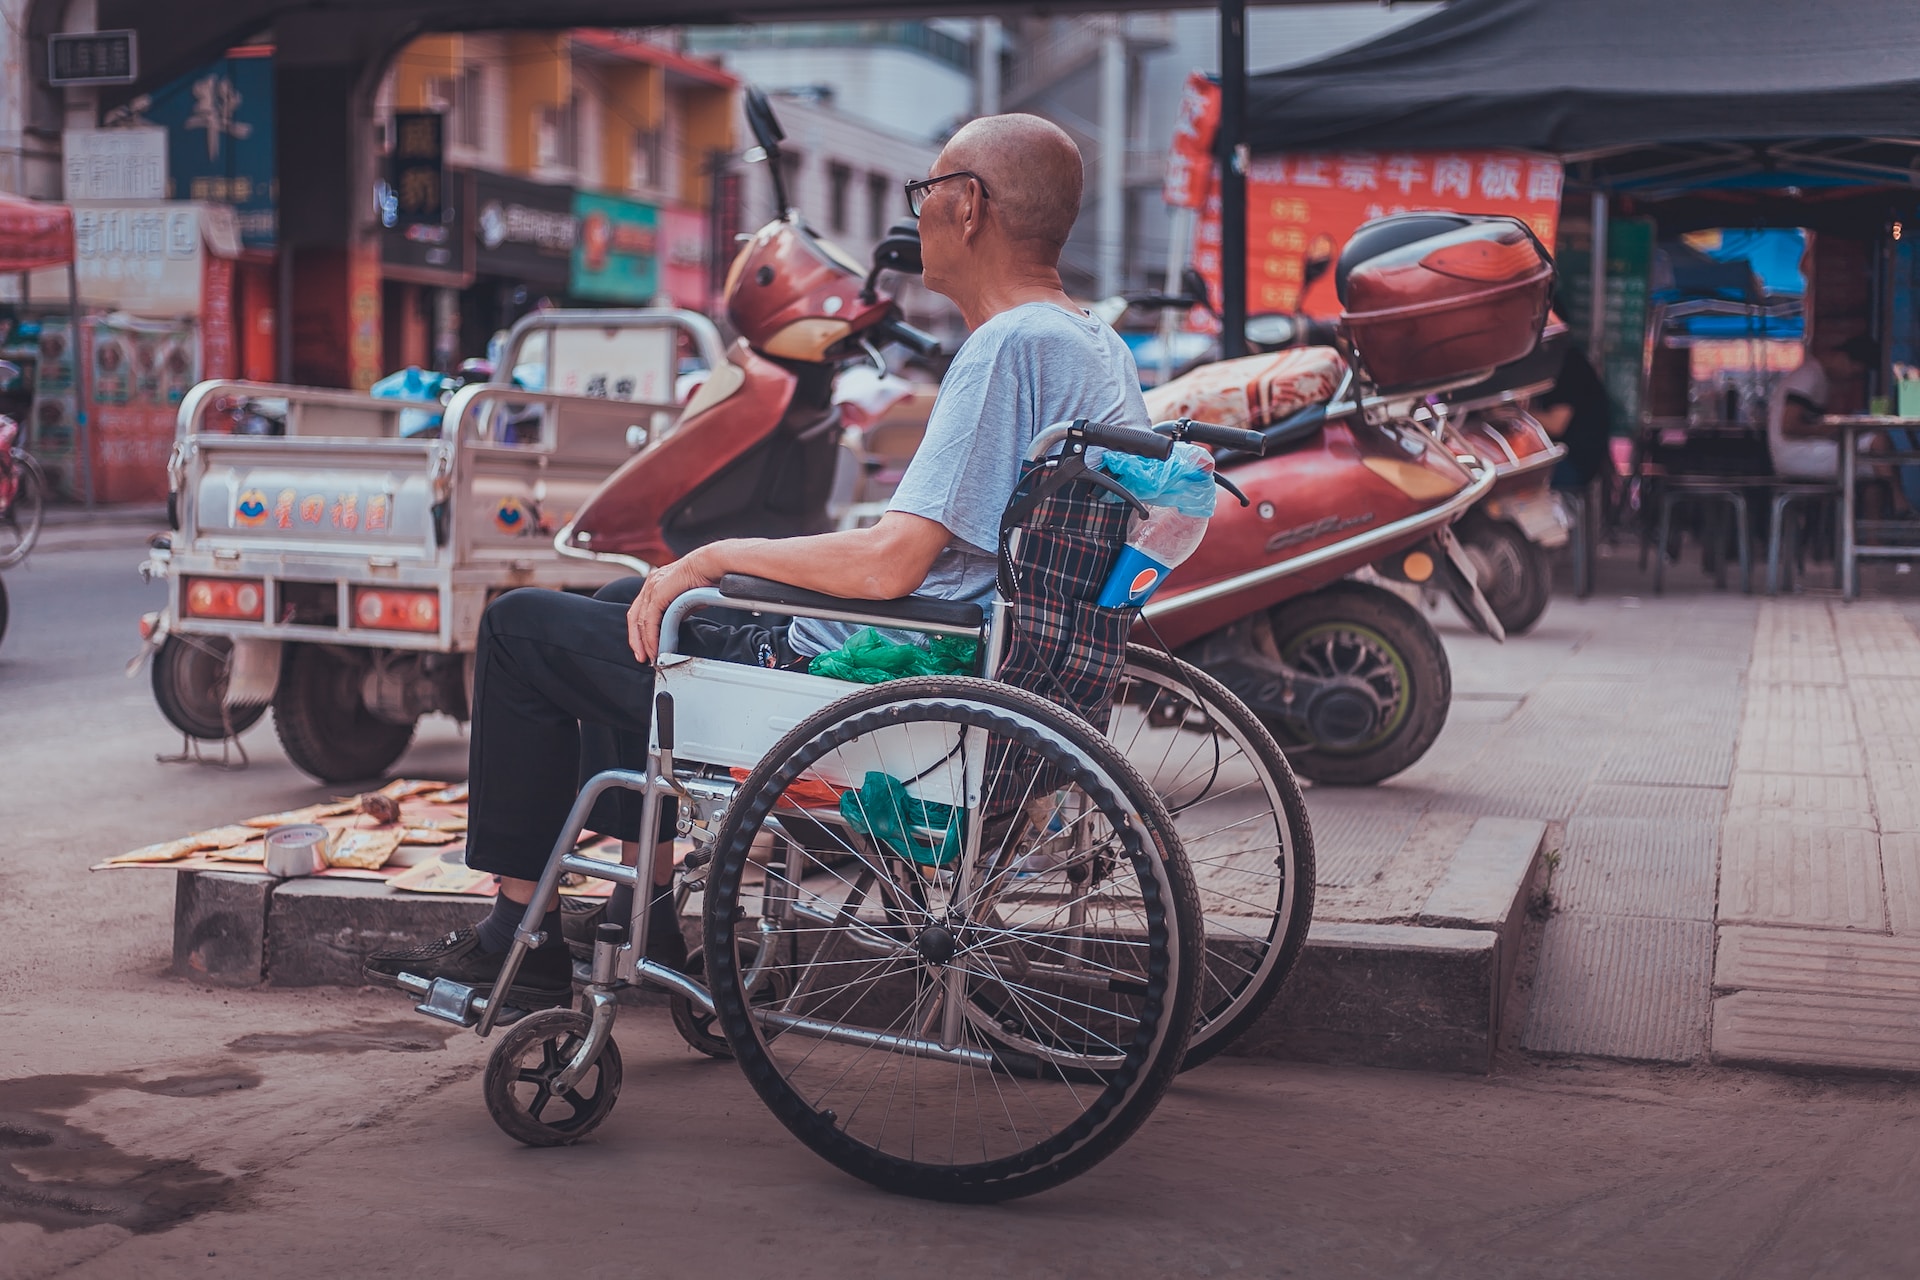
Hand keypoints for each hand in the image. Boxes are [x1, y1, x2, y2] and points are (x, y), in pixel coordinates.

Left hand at [627, 548, 720, 662]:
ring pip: (640, 621)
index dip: (640, 631)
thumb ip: (677, 611)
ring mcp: (652, 588)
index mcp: (655, 583)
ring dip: (644, 642)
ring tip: (651, 656)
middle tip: (642, 657)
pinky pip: (649, 621)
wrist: (710, 565)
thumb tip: (673, 625)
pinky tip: (655, 647)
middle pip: (634, 617)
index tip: (645, 646)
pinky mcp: (658, 594)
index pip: (640, 611)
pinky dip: (651, 637)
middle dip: (636, 640)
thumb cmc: (704, 578)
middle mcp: (650, 584)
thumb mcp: (686, 599)